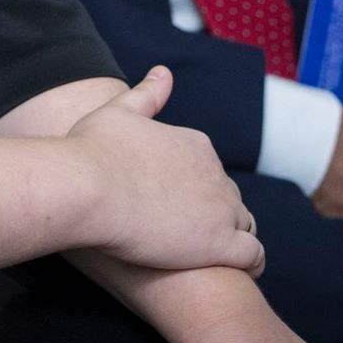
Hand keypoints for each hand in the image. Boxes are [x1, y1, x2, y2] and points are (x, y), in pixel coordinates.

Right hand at [68, 67, 264, 274]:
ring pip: (244, 224)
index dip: (194, 187)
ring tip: (212, 255)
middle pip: (227, 196)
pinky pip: (253, 255)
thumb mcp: (119, 111)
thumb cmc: (94, 150)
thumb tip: (164, 72)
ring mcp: (221, 209)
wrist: (89, 188)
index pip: (208, 169)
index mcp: (195, 145)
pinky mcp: (220, 244)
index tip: (173, 203)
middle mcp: (215, 173)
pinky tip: (236, 270)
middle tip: (185, 232)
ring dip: (233, 236)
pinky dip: (251, 262)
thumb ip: (147, 94)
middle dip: (213, 212)